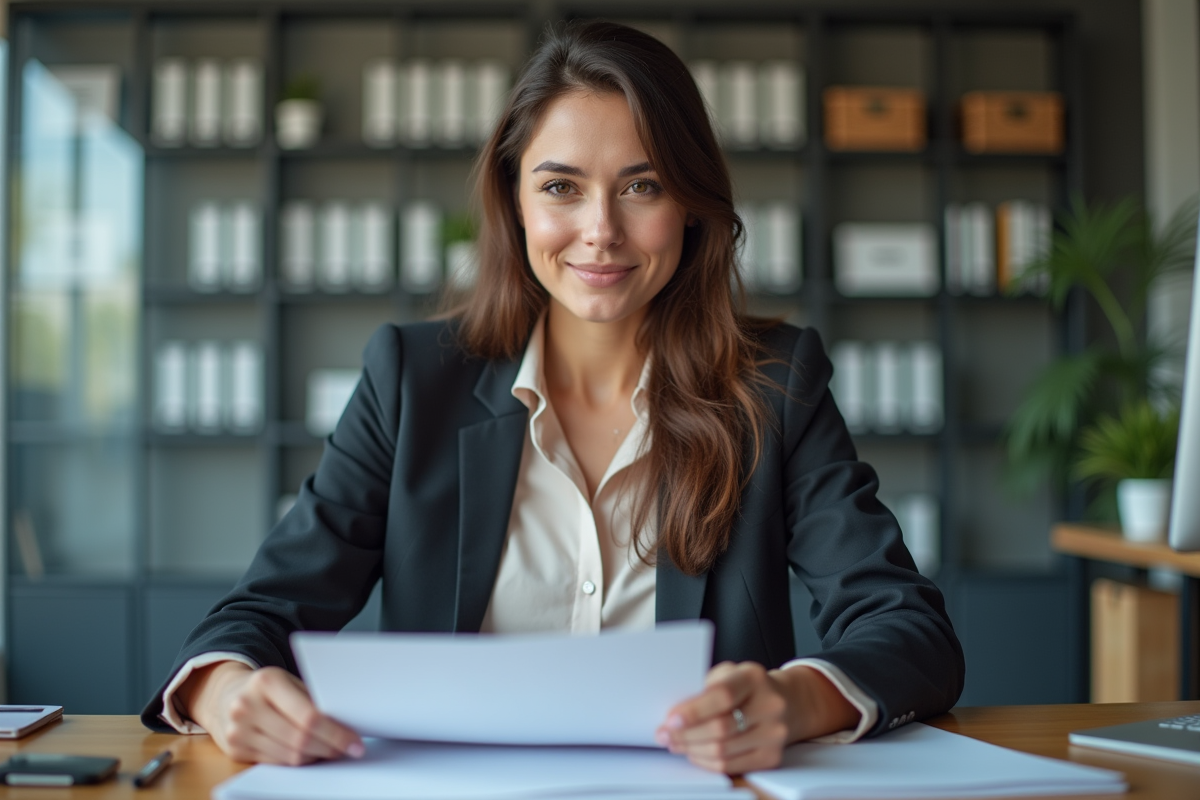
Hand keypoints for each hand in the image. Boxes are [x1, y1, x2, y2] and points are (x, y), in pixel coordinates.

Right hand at [177, 661, 364, 765]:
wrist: (227, 694)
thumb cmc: (269, 688)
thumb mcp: (290, 682)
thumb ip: (313, 700)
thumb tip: (346, 725)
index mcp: (266, 681)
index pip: (308, 716)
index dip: (335, 733)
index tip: (355, 742)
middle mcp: (247, 705)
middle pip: (299, 739)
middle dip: (330, 747)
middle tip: (349, 750)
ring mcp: (237, 730)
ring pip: (289, 755)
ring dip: (316, 756)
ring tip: (333, 751)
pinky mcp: (234, 750)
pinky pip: (276, 763)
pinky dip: (298, 761)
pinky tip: (311, 754)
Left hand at [655, 661, 860, 774]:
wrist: (787, 702)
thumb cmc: (748, 687)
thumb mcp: (729, 674)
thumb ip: (705, 688)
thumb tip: (674, 713)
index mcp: (754, 677)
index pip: (723, 696)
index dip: (694, 710)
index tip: (670, 719)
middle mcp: (769, 705)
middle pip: (721, 728)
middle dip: (686, 734)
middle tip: (665, 735)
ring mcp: (774, 733)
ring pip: (723, 750)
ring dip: (692, 749)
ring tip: (676, 743)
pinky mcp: (772, 756)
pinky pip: (731, 765)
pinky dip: (706, 761)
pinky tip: (695, 753)